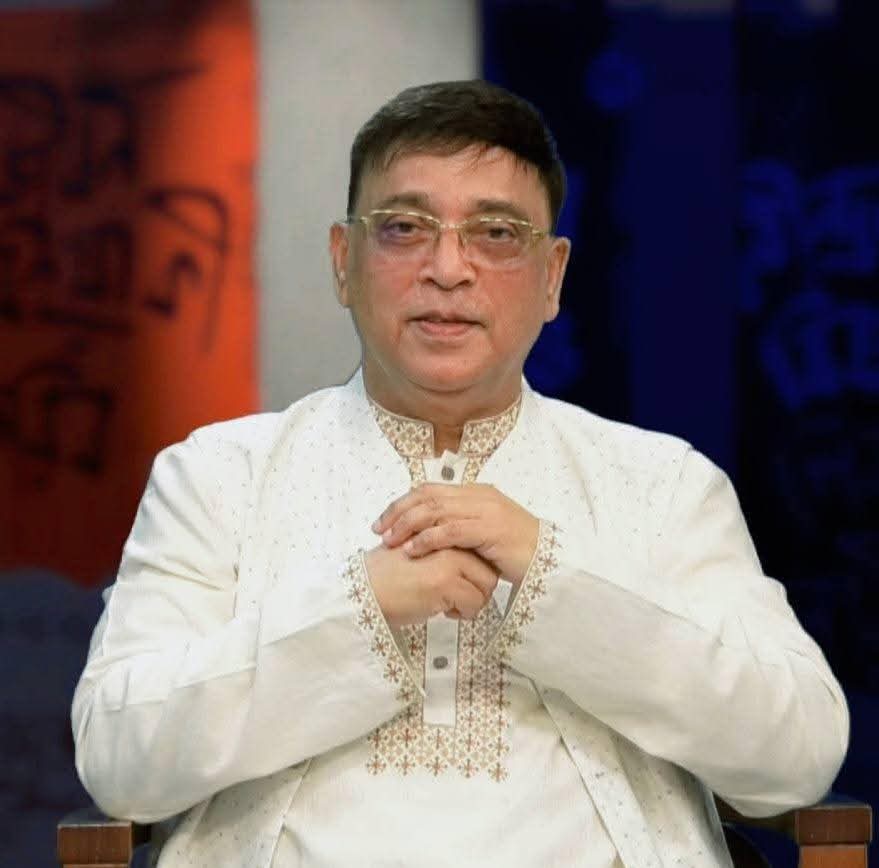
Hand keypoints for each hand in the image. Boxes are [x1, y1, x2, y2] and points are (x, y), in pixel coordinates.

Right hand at [365, 544, 499, 627]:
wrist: (365, 589)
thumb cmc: (387, 576)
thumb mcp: (419, 553)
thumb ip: (444, 552)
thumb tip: (472, 570)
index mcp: (445, 532)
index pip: (481, 555)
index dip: (475, 576)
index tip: (460, 587)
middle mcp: (450, 543)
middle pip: (489, 571)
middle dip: (477, 591)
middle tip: (455, 599)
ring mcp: (449, 561)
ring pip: (486, 588)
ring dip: (471, 603)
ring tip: (447, 605)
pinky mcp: (445, 582)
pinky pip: (474, 604)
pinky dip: (462, 613)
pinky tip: (441, 611)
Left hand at [372, 483, 538, 584]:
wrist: (548, 562)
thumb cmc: (515, 552)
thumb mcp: (483, 534)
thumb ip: (459, 526)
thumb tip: (429, 530)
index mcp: (475, 492)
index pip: (429, 490)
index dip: (402, 503)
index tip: (382, 521)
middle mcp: (478, 496)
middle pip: (427, 496)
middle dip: (398, 512)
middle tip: (379, 530)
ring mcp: (485, 511)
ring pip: (435, 510)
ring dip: (408, 525)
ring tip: (390, 541)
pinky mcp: (490, 529)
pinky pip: (451, 530)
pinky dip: (427, 539)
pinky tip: (412, 550)